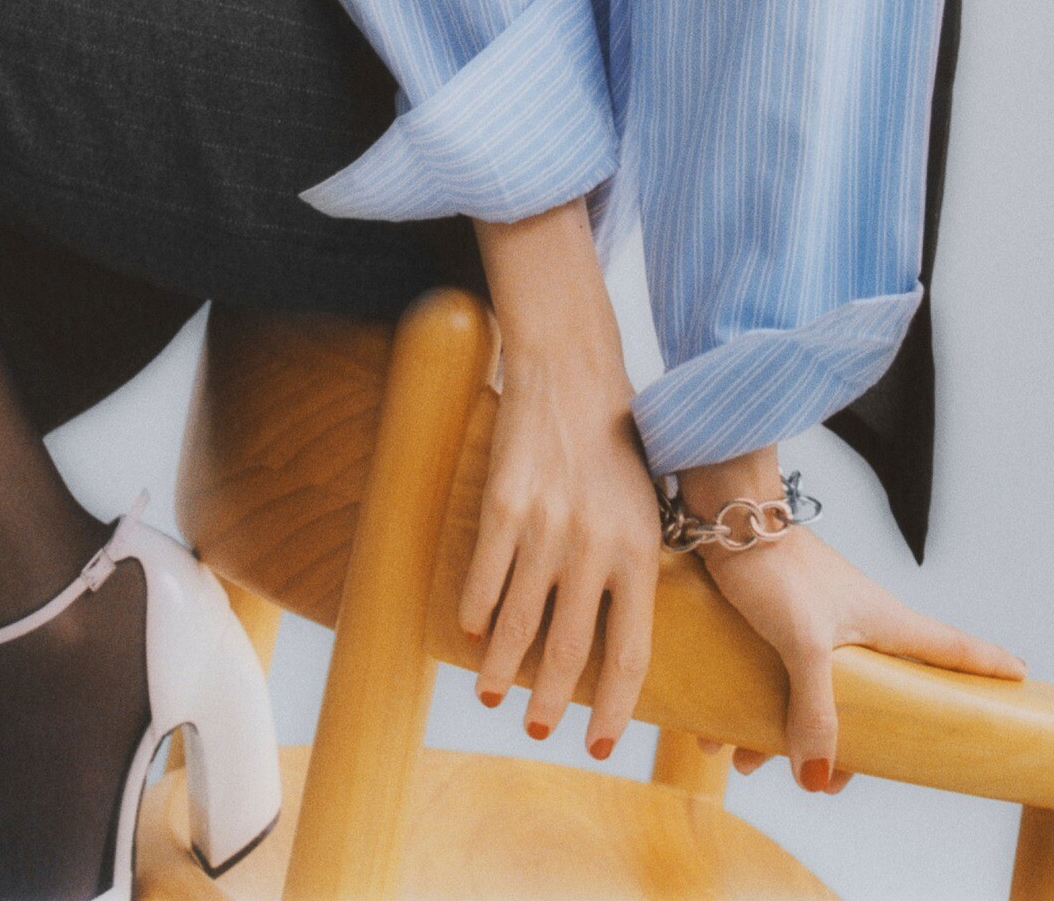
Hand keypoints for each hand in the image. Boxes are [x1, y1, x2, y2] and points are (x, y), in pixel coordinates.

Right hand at [459, 199, 662, 760]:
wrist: (572, 374)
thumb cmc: (615, 446)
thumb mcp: (646, 509)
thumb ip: (635, 569)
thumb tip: (619, 639)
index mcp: (640, 552)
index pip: (630, 652)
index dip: (614, 706)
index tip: (601, 743)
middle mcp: (596, 547)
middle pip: (571, 649)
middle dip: (551, 700)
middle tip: (538, 729)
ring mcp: (547, 527)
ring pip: (518, 621)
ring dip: (503, 669)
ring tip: (494, 695)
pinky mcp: (505, 504)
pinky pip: (485, 574)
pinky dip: (475, 611)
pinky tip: (470, 632)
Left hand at [684, 452, 1026, 792]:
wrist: (723, 518)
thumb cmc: (776, 566)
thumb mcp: (803, 643)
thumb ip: (815, 710)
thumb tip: (817, 777)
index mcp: (882, 621)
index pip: (949, 647)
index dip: (985, 663)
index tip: (1019, 673)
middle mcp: (855, 623)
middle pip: (876, 691)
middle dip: (851, 741)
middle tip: (836, 779)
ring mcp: (815, 622)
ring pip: (813, 689)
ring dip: (782, 729)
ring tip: (750, 759)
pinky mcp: (775, 618)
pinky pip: (771, 675)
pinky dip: (747, 705)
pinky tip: (717, 733)